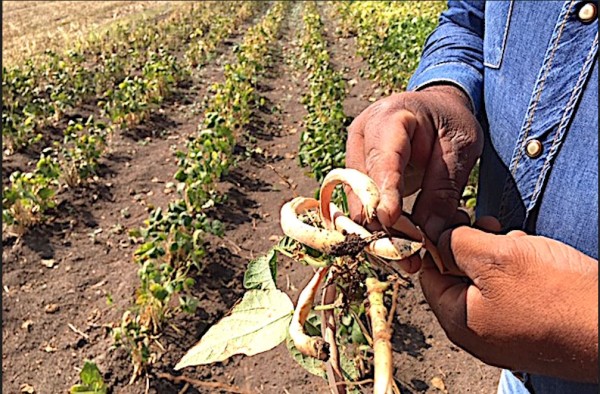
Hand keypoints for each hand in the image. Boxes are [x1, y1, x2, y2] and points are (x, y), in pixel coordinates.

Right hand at [345, 85, 482, 271]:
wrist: (436, 108)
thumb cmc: (450, 121)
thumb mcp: (461, 147)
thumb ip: (444, 188)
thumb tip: (429, 234)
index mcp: (388, 118)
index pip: (381, 160)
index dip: (384, 192)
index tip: (390, 221)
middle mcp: (361, 137)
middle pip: (362, 189)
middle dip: (383, 226)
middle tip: (409, 258)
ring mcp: (354, 157)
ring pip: (358, 205)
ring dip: (380, 235)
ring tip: (409, 261)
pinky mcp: (356, 176)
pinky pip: (362, 209)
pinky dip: (380, 231)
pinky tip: (401, 249)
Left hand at [420, 217, 598, 381]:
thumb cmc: (557, 294)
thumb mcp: (495, 256)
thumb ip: (456, 243)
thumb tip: (437, 237)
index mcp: (459, 321)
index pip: (430, 274)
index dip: (439, 242)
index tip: (455, 221)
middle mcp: (478, 333)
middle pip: (459, 277)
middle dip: (474, 247)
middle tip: (492, 228)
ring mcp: (505, 334)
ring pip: (488, 282)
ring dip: (500, 256)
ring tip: (521, 244)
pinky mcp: (530, 329)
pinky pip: (512, 294)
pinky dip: (519, 273)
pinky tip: (537, 260)